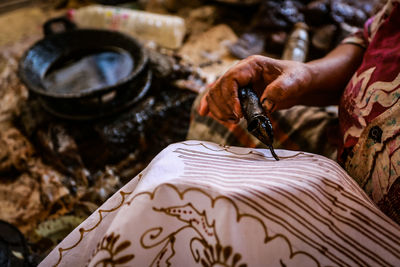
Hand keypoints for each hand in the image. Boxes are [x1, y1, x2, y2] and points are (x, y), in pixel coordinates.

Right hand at [198, 55, 312, 122]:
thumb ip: (281, 89)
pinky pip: (218, 98)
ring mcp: (237, 83)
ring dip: (219, 110)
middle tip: (236, 120)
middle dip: (224, 106)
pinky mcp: (237, 93)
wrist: (299, 83)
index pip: (231, 78)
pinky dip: (211, 106)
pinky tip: (204, 113)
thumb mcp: (294, 82)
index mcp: (252, 65)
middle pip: (219, 87)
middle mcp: (240, 72)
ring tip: (233, 121)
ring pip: (215, 94)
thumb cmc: (297, 78)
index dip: (230, 97)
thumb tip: (265, 103)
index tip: (238, 113)